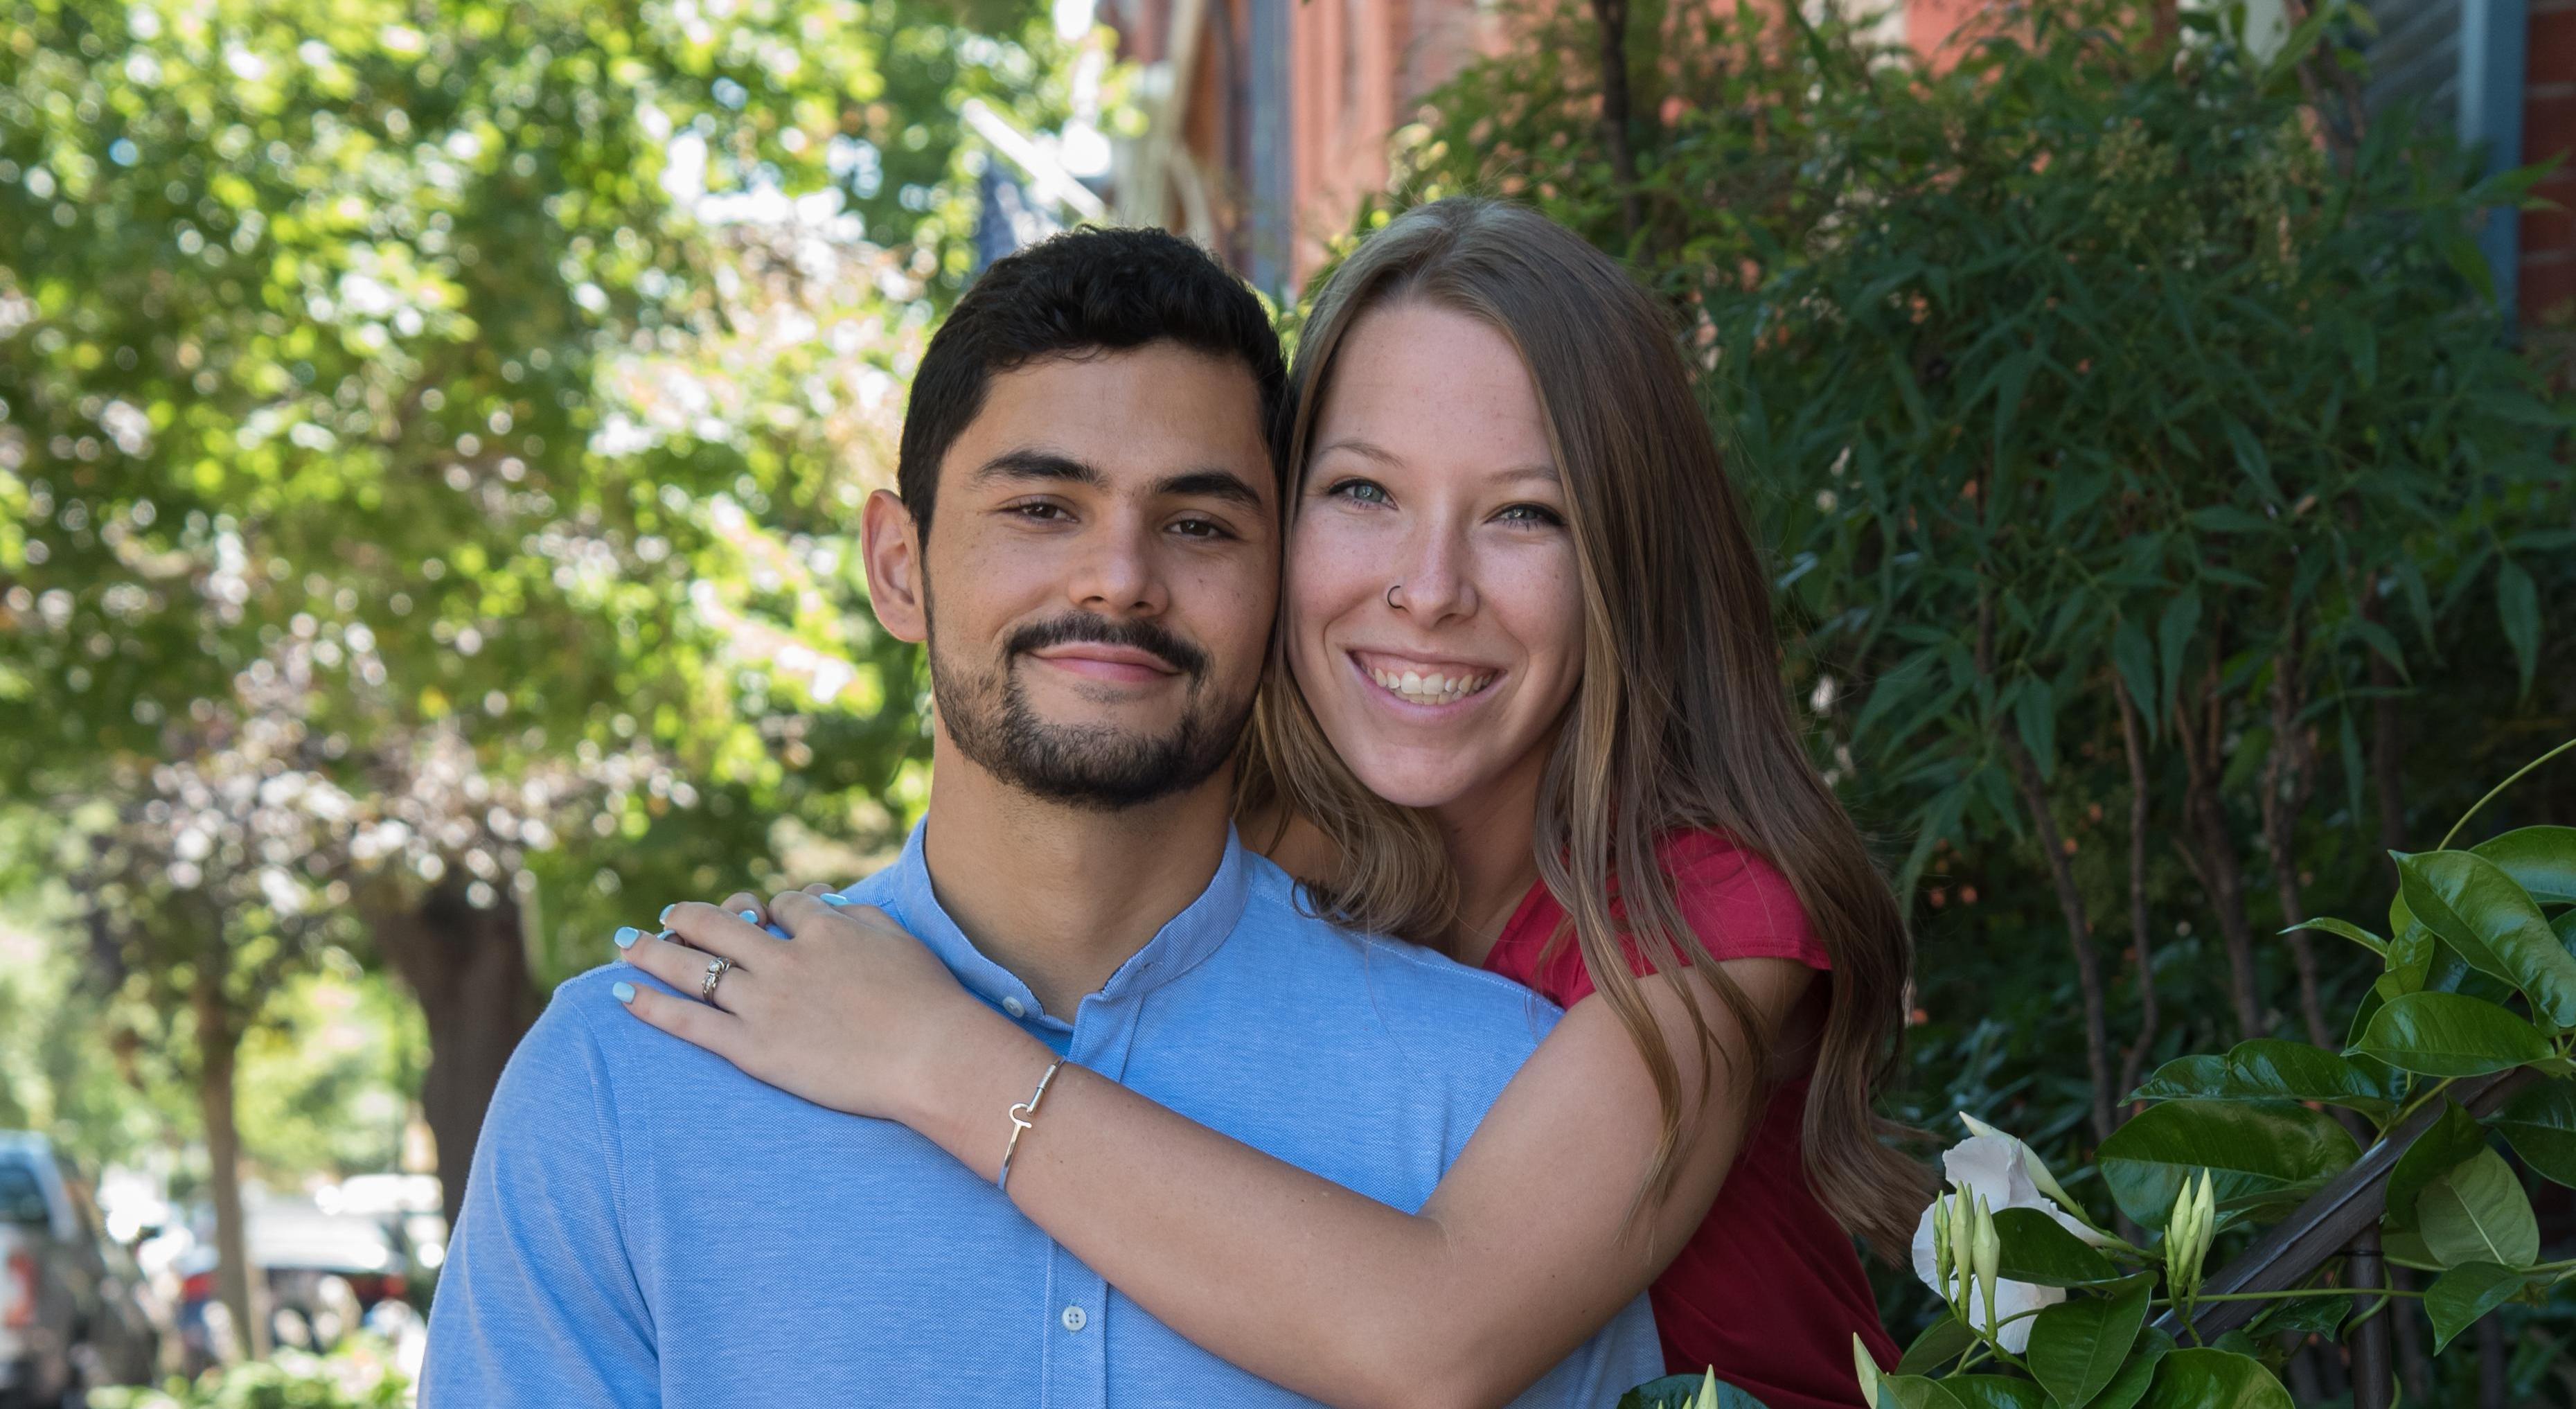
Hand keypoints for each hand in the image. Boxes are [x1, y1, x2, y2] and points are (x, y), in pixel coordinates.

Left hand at [609, 891, 996, 1127]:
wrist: (933, 1057)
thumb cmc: (930, 1000)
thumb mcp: (899, 938)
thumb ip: (857, 913)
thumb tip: (822, 900)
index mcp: (824, 929)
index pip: (783, 905)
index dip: (772, 909)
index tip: (765, 917)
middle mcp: (784, 959)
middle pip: (720, 925)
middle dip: (688, 917)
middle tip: (666, 916)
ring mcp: (765, 1004)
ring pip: (694, 967)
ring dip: (652, 950)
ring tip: (625, 943)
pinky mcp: (754, 1049)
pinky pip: (690, 1022)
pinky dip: (651, 1006)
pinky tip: (623, 994)